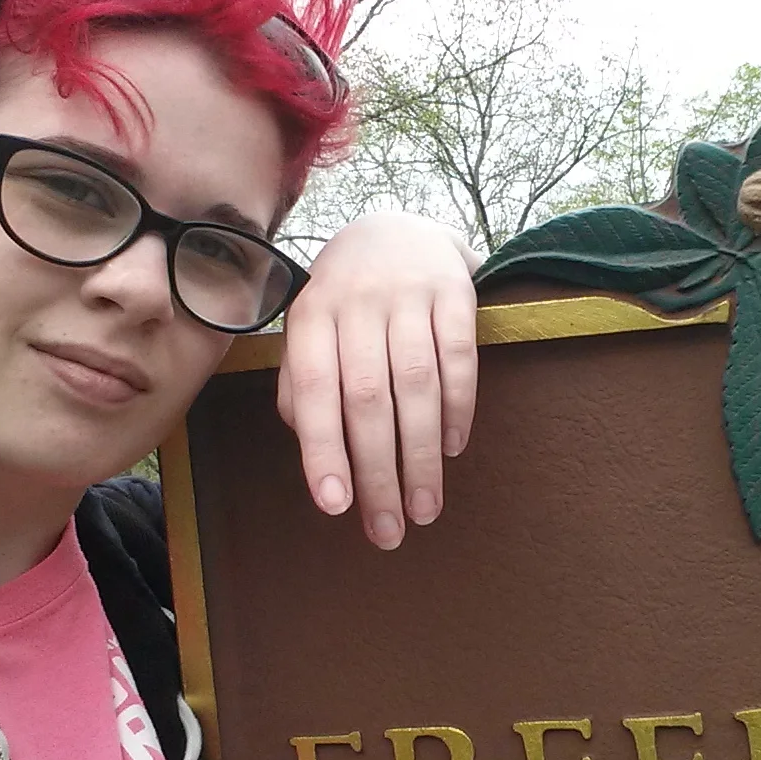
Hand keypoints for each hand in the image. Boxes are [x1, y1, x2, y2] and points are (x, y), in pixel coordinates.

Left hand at [276, 214, 480, 547]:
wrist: (397, 229)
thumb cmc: (346, 302)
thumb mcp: (312, 331)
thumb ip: (302, 386)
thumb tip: (316, 450)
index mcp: (312, 316)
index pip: (313, 390)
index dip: (323, 450)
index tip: (336, 506)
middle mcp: (357, 302)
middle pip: (367, 398)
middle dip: (379, 472)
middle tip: (389, 530)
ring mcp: (408, 293)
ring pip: (415, 385)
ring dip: (422, 455)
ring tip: (425, 508)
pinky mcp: (454, 291)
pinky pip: (458, 357)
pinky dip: (457, 408)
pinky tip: (452, 449)